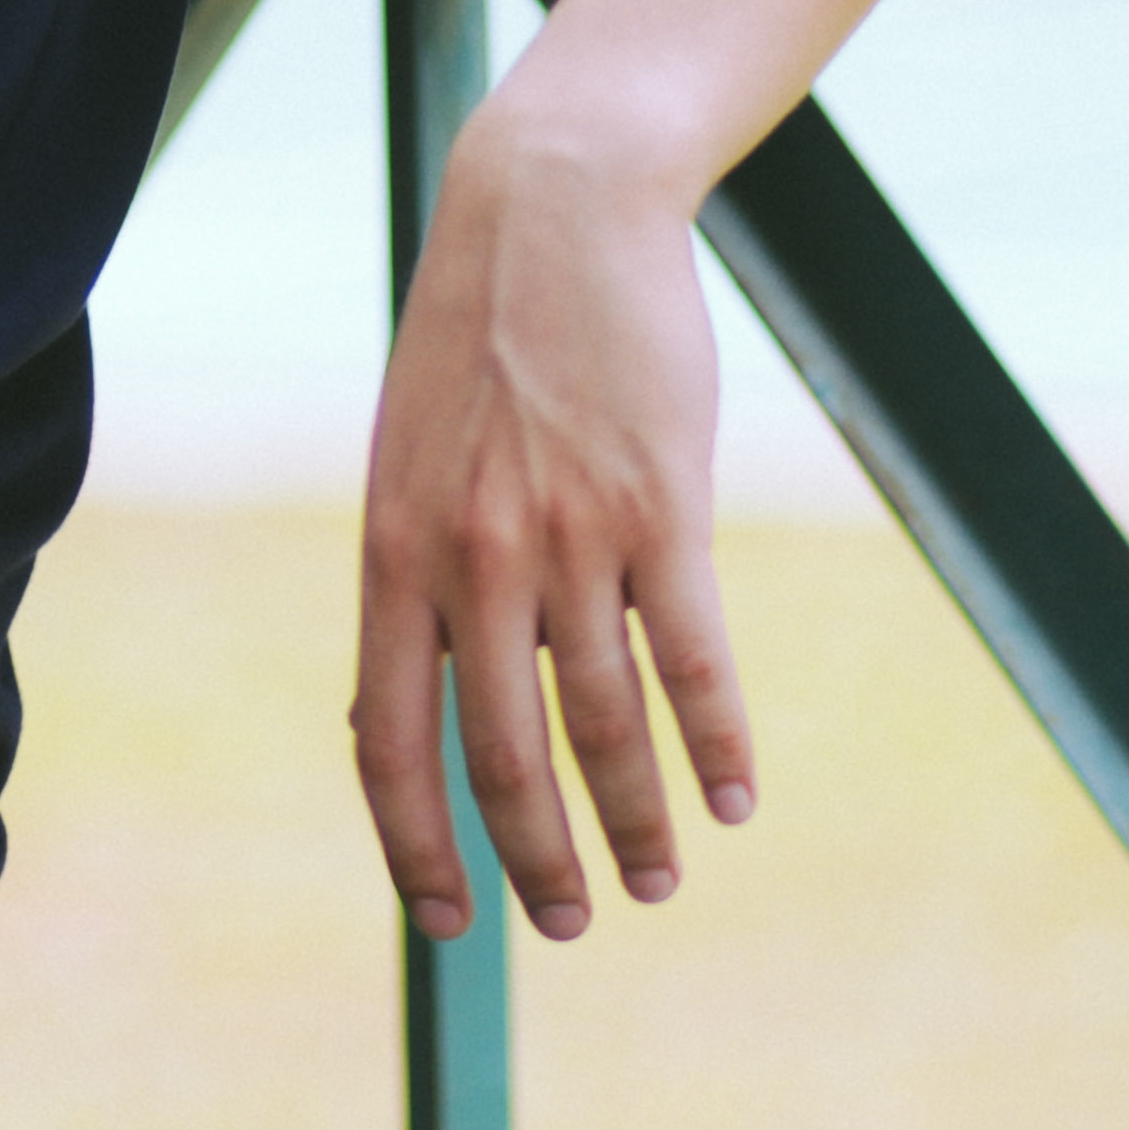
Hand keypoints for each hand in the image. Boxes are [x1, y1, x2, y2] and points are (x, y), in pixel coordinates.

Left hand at [351, 79, 757, 941]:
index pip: (390, 740)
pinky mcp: (662, 505)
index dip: (418, 843)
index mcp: (394, 553)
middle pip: (505, 755)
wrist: (550, 207)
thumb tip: (406, 708)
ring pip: (606, 722)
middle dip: (540, 860)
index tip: (451, 920)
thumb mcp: (409, 461)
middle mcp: (473, 559)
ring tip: (663, 877)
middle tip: (575, 922)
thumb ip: (416, 579)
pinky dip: (718, 742)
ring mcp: (570, 534)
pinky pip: (693, 656)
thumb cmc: (481, 340)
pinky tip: (737, 797)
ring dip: (640, 819)